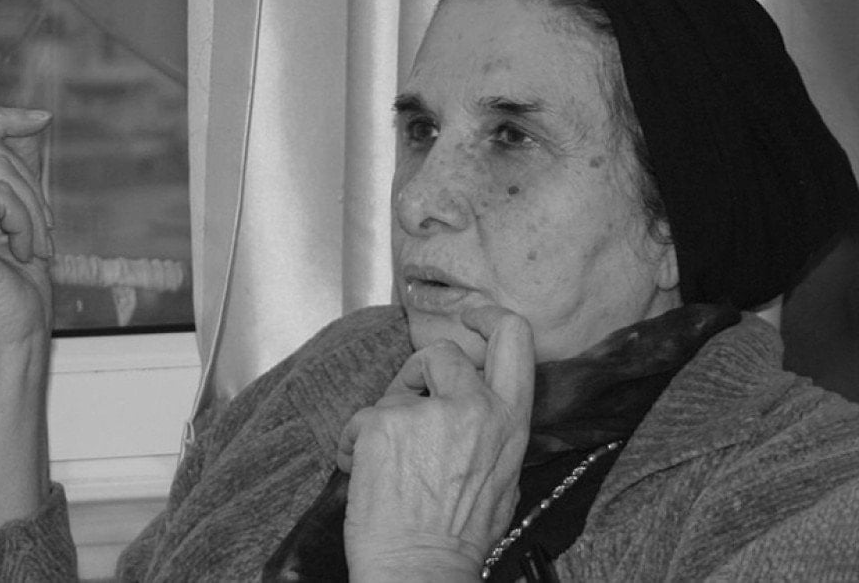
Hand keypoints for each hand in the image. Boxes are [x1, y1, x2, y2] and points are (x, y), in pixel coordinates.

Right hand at [0, 106, 54, 357]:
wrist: (13, 331)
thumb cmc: (15, 277)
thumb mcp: (18, 204)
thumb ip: (18, 160)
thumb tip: (34, 117)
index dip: (1, 115)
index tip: (43, 120)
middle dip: (29, 180)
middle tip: (41, 227)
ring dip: (32, 206)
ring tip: (33, 244)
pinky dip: (25, 219)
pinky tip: (24, 251)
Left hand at [338, 306, 533, 580]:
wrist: (418, 569)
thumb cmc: (457, 534)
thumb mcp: (502, 477)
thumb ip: (491, 428)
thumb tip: (475, 400)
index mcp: (508, 422)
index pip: (514, 340)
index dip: (491, 317)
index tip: (474, 315)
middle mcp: (473, 409)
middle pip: (443, 355)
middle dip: (420, 374)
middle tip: (408, 405)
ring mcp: (426, 413)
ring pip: (397, 390)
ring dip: (388, 418)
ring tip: (389, 463)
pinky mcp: (383, 423)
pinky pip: (362, 417)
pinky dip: (357, 443)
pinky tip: (367, 473)